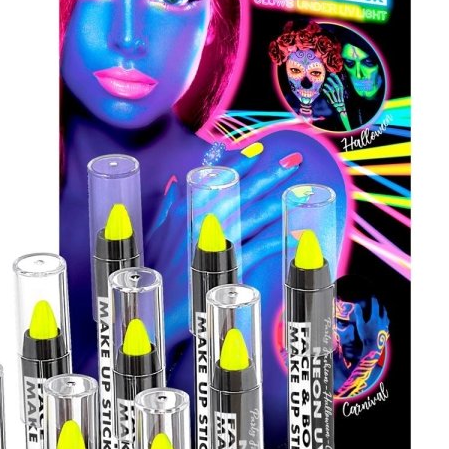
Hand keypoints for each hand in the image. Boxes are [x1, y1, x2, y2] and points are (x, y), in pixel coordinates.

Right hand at [145, 143, 310, 346]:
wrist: (147, 299)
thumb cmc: (150, 269)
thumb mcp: (153, 232)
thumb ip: (167, 206)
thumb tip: (173, 182)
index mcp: (186, 208)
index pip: (217, 177)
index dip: (239, 161)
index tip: (258, 149)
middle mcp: (203, 218)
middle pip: (242, 190)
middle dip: (270, 174)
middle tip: (293, 161)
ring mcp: (216, 240)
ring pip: (255, 214)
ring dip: (280, 199)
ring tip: (300, 190)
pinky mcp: (227, 263)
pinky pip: (260, 247)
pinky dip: (281, 240)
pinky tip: (297, 234)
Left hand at [322, 73, 345, 113]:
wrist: (338, 106)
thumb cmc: (337, 96)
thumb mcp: (339, 89)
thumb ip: (336, 83)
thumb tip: (331, 76)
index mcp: (341, 88)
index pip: (338, 81)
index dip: (334, 77)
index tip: (331, 74)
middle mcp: (338, 91)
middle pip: (335, 85)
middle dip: (330, 81)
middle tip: (327, 79)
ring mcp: (335, 96)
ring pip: (331, 90)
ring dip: (327, 86)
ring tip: (325, 84)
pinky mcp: (331, 100)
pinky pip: (327, 94)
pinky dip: (325, 91)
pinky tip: (323, 89)